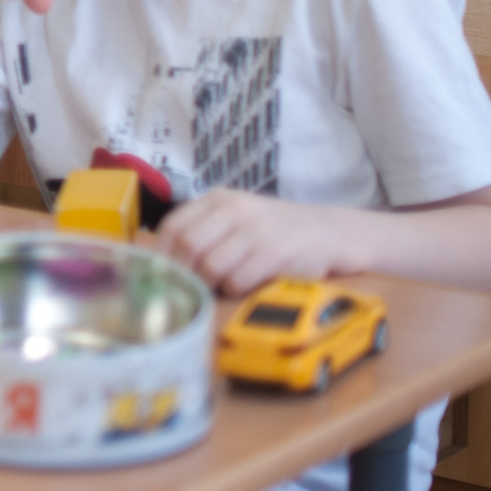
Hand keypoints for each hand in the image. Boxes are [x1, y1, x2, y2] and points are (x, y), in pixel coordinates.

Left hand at [156, 189, 342, 295]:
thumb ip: (204, 233)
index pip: (173, 226)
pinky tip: (242, 288)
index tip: (160, 277)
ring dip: (210, 285)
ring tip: (219, 289)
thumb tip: (162, 267)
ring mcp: (255, 229)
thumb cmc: (274, 232)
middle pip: (188, 245)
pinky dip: (234, 290)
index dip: (162, 255)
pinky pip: (238, 280)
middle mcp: (235, 209)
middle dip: (185, 274)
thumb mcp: (237, 220)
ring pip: (211, 266)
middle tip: (189, 290)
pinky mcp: (275, 252)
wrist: (329, 233)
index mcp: (219, 199)